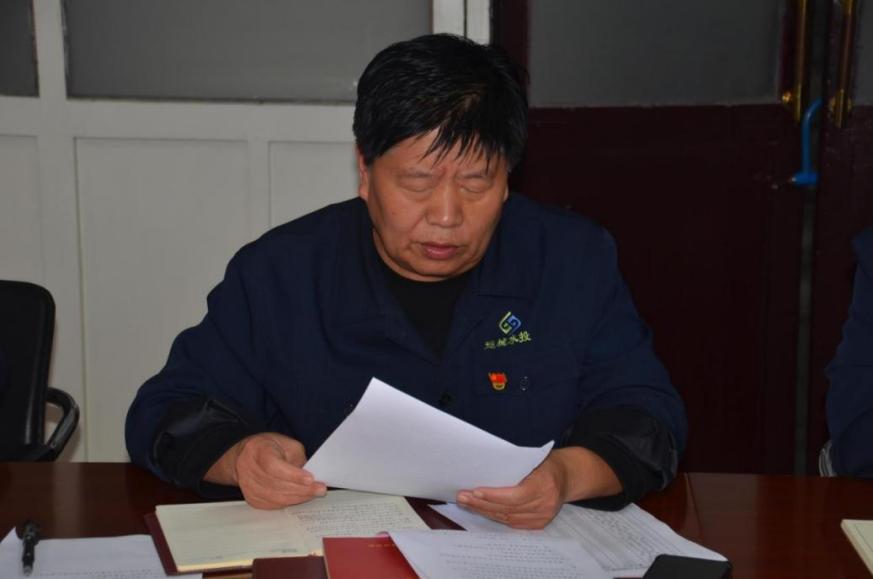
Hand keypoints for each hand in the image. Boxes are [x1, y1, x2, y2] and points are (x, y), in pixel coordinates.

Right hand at [205, 432, 326, 508]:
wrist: (245, 457)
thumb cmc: (270, 448)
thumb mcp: (287, 444)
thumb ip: (298, 458)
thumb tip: (310, 478)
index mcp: (257, 449)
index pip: (273, 466)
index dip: (292, 474)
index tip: (310, 479)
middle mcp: (248, 468)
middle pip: (276, 484)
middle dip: (301, 489)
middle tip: (320, 489)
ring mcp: (247, 485)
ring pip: (275, 498)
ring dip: (298, 497)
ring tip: (314, 494)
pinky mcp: (251, 498)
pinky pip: (272, 505)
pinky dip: (288, 502)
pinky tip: (300, 497)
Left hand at [456, 447, 620, 528]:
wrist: (568, 476)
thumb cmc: (546, 462)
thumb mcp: (533, 458)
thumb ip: (513, 466)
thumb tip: (483, 469)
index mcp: (545, 484)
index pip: (515, 495)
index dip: (494, 496)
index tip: (474, 491)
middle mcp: (546, 504)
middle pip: (508, 508)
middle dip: (482, 504)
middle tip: (462, 497)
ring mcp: (544, 517)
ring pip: (508, 518)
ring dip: (485, 511)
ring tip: (467, 503)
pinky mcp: (540, 524)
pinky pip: (513, 524)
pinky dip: (496, 517)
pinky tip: (482, 510)